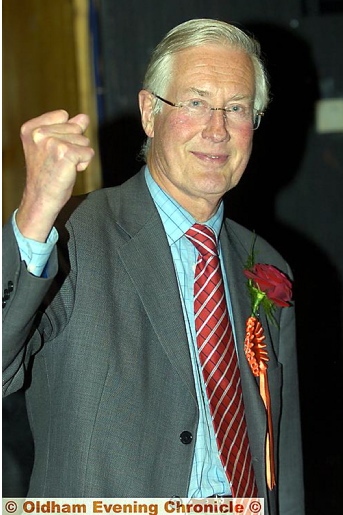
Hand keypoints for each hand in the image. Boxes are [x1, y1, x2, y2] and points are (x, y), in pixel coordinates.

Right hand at [16, 110, 94, 241]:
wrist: (41, 198)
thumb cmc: (46, 175)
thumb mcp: (53, 146)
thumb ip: (67, 128)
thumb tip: (84, 117)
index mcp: (31, 128)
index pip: (63, 115)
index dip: (66, 133)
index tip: (53, 151)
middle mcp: (39, 133)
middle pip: (76, 128)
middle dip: (74, 145)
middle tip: (59, 161)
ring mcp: (52, 142)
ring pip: (84, 140)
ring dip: (79, 155)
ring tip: (63, 166)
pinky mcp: (65, 153)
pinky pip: (89, 153)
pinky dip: (84, 164)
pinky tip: (69, 171)